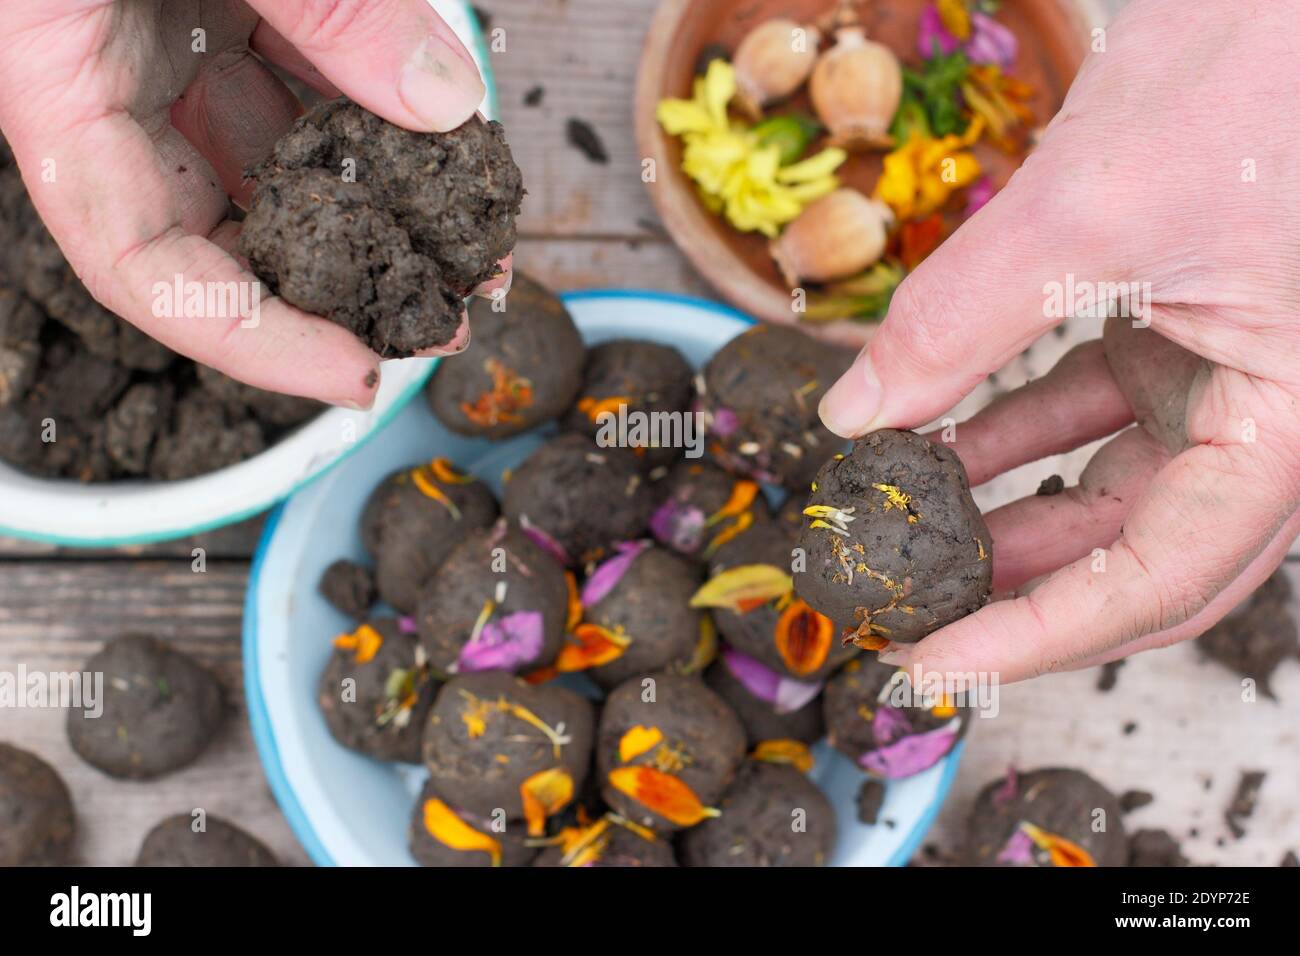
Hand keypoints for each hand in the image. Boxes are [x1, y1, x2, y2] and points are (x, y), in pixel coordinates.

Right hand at [0, 0, 506, 408]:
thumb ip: (324, 1)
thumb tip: (446, 103)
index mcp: (59, 86)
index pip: (144, 267)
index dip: (249, 341)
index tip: (357, 376)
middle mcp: (117, 91)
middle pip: (227, 235)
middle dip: (344, 287)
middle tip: (456, 314)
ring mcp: (174, 54)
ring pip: (283, 167)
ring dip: (381, 211)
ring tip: (481, 242)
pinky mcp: (227, 18)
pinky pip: (307, 92)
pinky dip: (377, 120)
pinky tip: (449, 143)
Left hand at [817, 0, 1299, 682]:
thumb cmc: (1260, 64)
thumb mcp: (1085, 210)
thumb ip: (960, 322)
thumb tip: (858, 416)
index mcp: (1291, 420)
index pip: (1162, 578)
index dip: (1039, 635)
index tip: (933, 663)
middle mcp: (1269, 414)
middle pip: (1134, 551)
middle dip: (1017, 589)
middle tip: (906, 612)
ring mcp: (1225, 371)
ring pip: (1108, 489)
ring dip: (1003, 514)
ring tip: (903, 539)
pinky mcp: (1179, 326)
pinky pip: (1086, 410)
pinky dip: (1006, 432)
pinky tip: (929, 447)